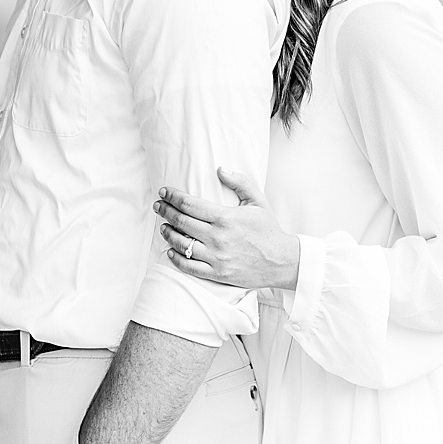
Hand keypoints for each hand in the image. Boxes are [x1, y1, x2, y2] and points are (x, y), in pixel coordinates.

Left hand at [154, 167, 299, 290]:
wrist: (283, 262)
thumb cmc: (269, 230)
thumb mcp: (258, 202)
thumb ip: (240, 183)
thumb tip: (220, 169)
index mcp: (226, 218)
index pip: (189, 204)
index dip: (172, 196)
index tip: (163, 192)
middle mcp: (218, 237)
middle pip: (181, 222)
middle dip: (165, 211)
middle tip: (158, 206)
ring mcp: (216, 257)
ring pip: (181, 244)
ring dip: (167, 233)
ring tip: (163, 226)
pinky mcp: (217, 274)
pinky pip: (189, 267)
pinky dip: (176, 258)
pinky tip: (171, 250)